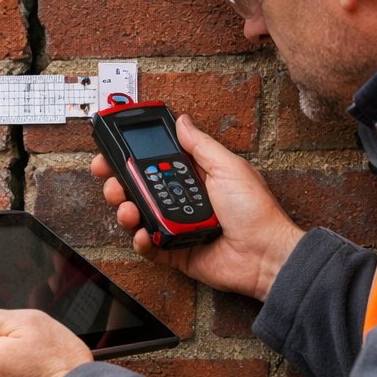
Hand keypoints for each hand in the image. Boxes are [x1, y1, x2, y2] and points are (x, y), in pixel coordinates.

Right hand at [91, 114, 304, 300]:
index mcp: (194, 177)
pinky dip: (141, 240)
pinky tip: (143, 234)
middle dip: (119, 184)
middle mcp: (181, 200)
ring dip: (126, 210)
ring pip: (138, 216)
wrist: (266, 255)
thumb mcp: (228, 167)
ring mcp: (176, 226)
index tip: (110, 153)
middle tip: (113, 183)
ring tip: (129, 209)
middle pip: (138, 189)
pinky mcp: (174, 251)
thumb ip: (200, 145)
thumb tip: (183, 121)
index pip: (153, 163)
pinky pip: (148, 246)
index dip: (129, 158)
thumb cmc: (256, 211)